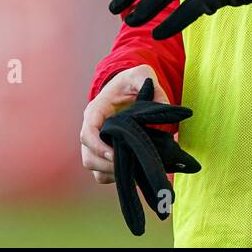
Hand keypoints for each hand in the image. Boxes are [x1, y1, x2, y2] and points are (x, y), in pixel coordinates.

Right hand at [79, 64, 168, 184]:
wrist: (127, 88)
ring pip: (95, 168)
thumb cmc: (132, 81)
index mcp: (96, 110)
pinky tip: (134, 170)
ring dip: (112, 173)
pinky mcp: (103, 154)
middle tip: (132, 166)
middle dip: (108, 166)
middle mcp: (92, 128)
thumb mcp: (142, 75)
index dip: (98, 147)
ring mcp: (96, 143)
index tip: (115, 155)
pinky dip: (116, 176)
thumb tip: (164, 110)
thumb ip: (153, 88)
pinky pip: (103, 174)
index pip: (88, 133)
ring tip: (135, 169)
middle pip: (88, 156)